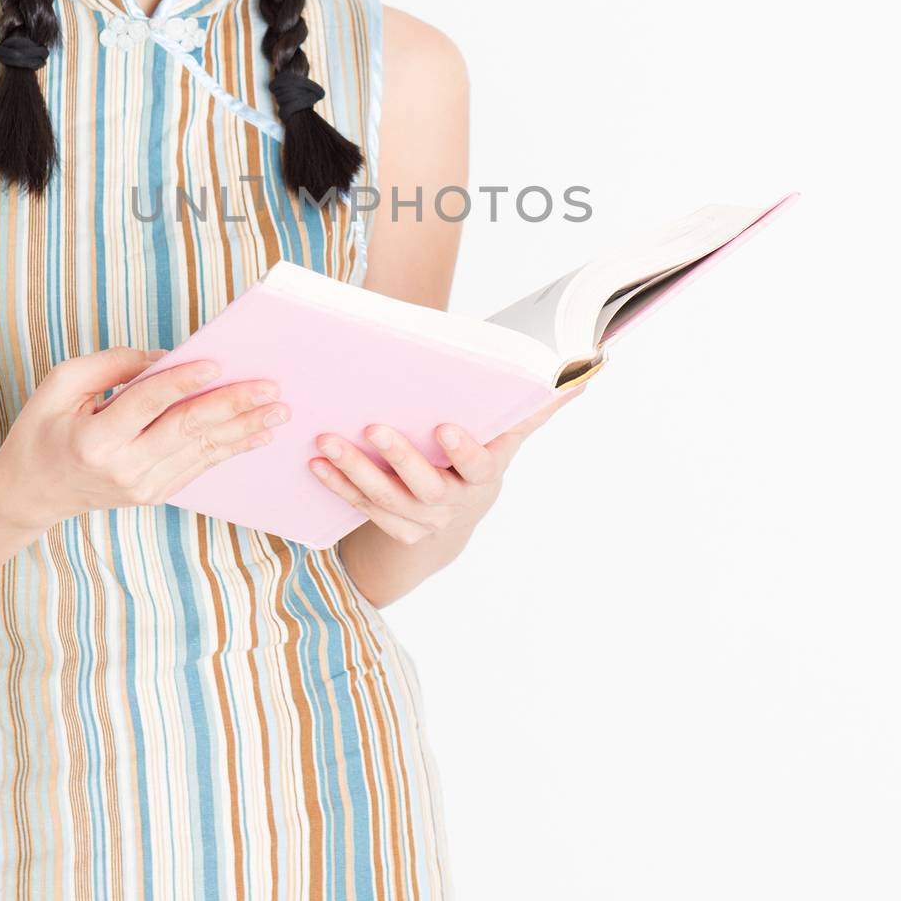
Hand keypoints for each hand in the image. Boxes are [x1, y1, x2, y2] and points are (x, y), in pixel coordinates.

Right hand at [0, 347, 290, 532]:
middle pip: (186, 429)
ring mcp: (142, 486)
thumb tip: (163, 356)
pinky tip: (256, 434)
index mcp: (95, 439)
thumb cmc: (42, 430)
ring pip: (201, 451)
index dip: (182, 381)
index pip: (148, 404)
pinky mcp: (154, 495)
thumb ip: (110, 365)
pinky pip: (199, 467)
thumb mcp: (59, 385)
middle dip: (232, 405)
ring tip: (277, 410)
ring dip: (244, 428)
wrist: (31, 493)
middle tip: (269, 387)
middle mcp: (123, 468)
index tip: (217, 362)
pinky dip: (230, 448)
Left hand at [308, 383, 589, 544]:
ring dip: (355, 470)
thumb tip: (583, 373)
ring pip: (386, 498)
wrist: (453, 523)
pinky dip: (338, 486)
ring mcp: (420, 520)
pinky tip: (316, 464)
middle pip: (425, 486)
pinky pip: (361, 507)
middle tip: (373, 426)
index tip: (444, 427)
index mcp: (483, 477)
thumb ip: (535, 407)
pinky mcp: (391, 527)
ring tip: (328, 441)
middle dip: (400, 457)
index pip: (478, 466)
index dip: (462, 451)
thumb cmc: (478, 462)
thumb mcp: (508, 439)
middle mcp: (452, 504)